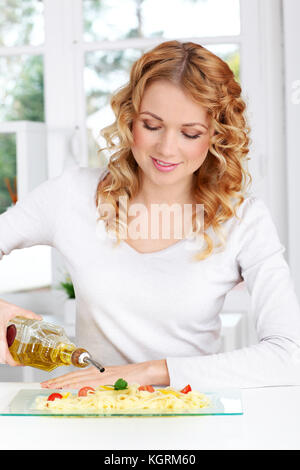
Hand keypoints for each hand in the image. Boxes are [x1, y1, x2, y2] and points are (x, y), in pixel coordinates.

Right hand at [0, 298, 41, 365]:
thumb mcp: (13, 308)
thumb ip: (26, 314)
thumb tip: (38, 318)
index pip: (5, 356)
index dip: (14, 363)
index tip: (21, 363)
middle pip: (1, 358)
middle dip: (10, 361)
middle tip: (20, 359)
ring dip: (4, 356)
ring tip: (14, 353)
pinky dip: (1, 350)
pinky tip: (6, 345)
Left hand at [40, 359, 169, 388]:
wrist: (143, 371)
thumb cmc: (131, 377)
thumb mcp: (112, 379)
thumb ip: (100, 383)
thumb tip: (89, 390)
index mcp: (97, 372)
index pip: (76, 375)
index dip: (62, 379)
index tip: (51, 382)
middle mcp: (97, 372)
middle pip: (73, 376)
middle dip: (58, 381)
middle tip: (45, 385)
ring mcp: (101, 376)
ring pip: (78, 379)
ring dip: (63, 382)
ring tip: (51, 386)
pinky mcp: (106, 380)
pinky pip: (88, 383)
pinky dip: (77, 385)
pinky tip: (70, 388)